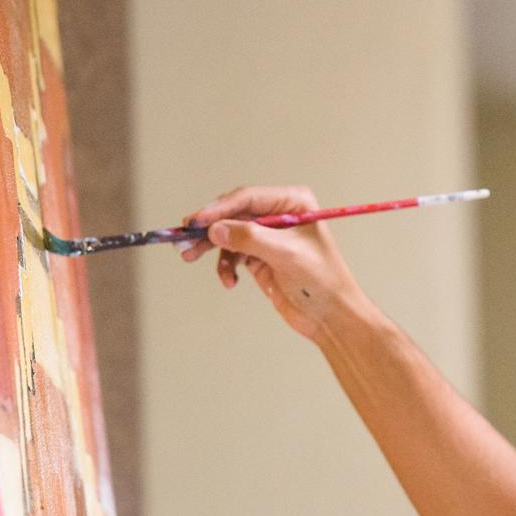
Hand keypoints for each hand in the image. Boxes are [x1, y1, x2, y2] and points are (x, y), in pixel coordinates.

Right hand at [179, 186, 363, 340]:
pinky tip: (229, 281)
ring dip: (211, 248)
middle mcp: (279, 215)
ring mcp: (268, 237)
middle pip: (233, 214)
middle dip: (209, 227)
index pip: (247, 198)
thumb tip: (215, 229)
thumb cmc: (322, 280)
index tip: (196, 221)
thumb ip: (249, 238)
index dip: (219, 208)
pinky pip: (233, 255)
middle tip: (184, 240)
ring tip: (190, 257)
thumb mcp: (286, 254)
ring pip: (228, 234)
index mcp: (292, 203)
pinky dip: (226, 266)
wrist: (331, 316)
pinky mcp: (261, 258)